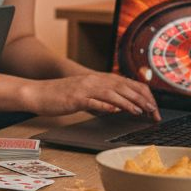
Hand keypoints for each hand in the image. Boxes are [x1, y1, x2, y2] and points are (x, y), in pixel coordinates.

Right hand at [22, 73, 159, 118]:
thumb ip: (102, 97)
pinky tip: (114, 110)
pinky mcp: (75, 98)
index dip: (141, 94)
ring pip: (111, 93)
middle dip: (140, 99)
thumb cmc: (61, 95)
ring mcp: (84, 89)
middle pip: (122, 87)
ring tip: (140, 111)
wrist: (38, 92)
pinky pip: (92, 101)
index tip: (152, 106)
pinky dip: (105, 105)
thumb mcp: (85, 93)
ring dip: (128, 102)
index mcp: (97, 79)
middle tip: (153, 110)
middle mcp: (93, 81)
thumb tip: (120, 106)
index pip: (126, 83)